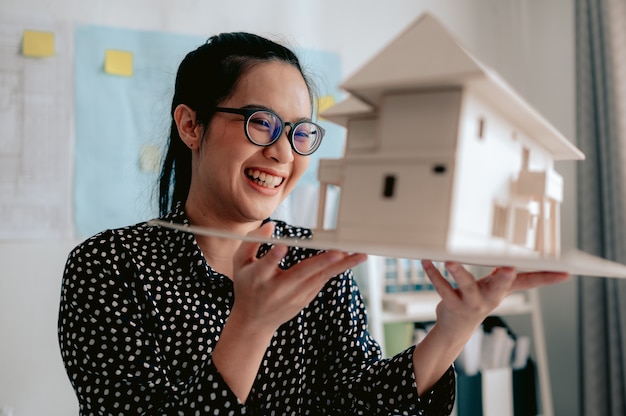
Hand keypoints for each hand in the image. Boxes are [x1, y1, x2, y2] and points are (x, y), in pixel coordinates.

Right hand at [229, 222, 367, 335]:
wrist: (254, 322)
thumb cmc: (247, 286)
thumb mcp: (239, 264)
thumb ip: (251, 242)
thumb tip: (271, 225)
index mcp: (258, 278)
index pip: (266, 267)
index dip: (273, 257)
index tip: (282, 247)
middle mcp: (278, 289)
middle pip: (302, 273)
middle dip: (322, 262)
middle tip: (340, 252)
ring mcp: (295, 296)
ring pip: (320, 278)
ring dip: (341, 266)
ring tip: (359, 254)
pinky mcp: (306, 298)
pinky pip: (323, 281)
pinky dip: (337, 270)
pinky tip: (352, 259)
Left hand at [422, 260, 568, 340]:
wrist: (456, 328)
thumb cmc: (477, 299)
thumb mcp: (496, 288)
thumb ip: (508, 274)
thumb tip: (521, 253)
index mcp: (503, 290)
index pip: (529, 283)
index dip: (547, 278)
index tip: (565, 271)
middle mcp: (489, 298)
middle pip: (500, 287)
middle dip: (504, 277)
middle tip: (508, 267)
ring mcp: (470, 303)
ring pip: (465, 287)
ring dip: (458, 273)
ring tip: (450, 260)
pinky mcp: (451, 305)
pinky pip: (442, 288)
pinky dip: (433, 274)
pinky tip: (427, 262)